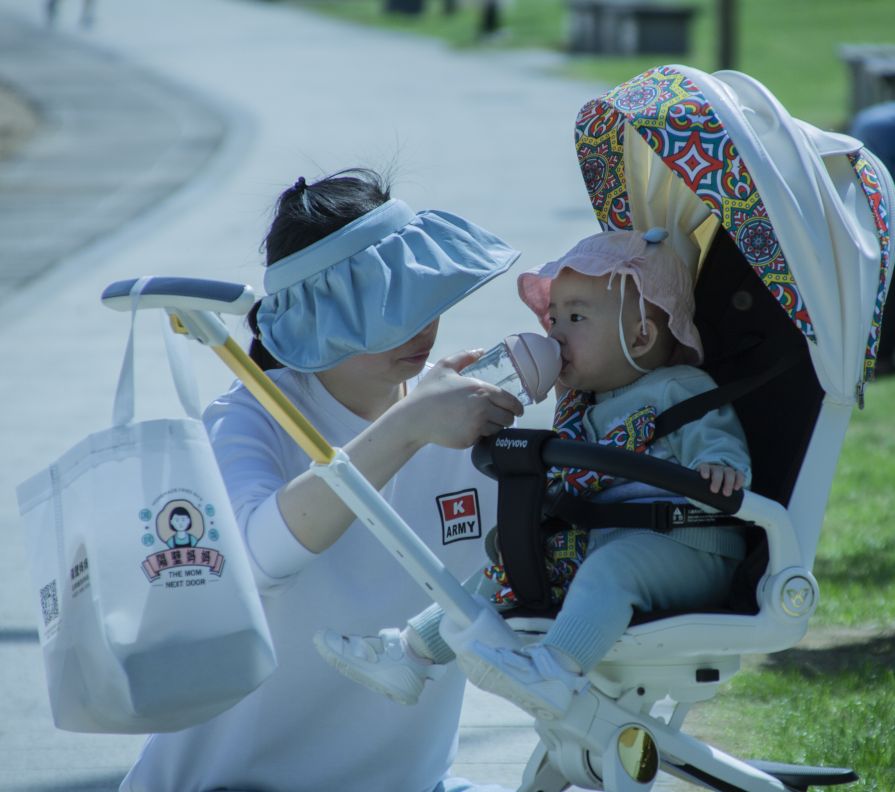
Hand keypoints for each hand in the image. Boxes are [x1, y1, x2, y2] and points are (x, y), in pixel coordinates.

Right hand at [397, 350, 523, 448]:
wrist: (414, 418)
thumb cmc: (429, 391)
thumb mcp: (445, 366)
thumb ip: (465, 357)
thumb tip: (480, 351)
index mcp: (481, 390)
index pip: (511, 402)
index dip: (517, 407)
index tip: (517, 410)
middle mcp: (482, 409)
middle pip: (509, 418)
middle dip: (506, 417)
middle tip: (498, 416)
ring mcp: (476, 426)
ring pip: (497, 430)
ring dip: (494, 427)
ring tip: (481, 421)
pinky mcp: (469, 440)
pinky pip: (482, 439)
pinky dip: (479, 435)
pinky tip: (468, 428)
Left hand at [697, 464, 744, 496]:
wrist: (715, 485)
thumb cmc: (706, 486)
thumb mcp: (700, 487)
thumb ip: (697, 491)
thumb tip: (690, 499)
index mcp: (706, 469)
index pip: (705, 466)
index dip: (705, 470)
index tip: (705, 477)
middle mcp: (716, 468)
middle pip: (718, 471)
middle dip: (717, 480)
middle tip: (714, 490)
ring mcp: (726, 471)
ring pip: (729, 472)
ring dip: (729, 482)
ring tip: (726, 493)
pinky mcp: (736, 474)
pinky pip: (739, 474)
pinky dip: (739, 480)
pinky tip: (737, 488)